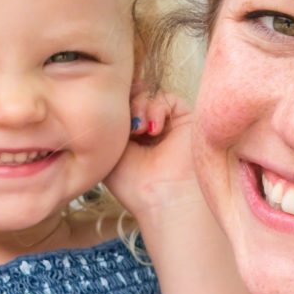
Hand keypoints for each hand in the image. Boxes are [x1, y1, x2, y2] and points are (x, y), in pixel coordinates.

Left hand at [104, 92, 198, 222]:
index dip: (114, 104)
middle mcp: (150, 131)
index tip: (106, 108)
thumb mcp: (108, 152)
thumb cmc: (133, 183)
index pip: (121, 110)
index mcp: (131, 140)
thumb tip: (106, 102)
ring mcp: (169, 125)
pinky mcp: (187, 120)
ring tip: (138, 131)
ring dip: (140, 108)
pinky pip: (168, 99)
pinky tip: (153, 130)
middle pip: (134, 99)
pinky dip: (156, 108)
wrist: (163, 196)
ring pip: (149, 97)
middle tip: (126, 124)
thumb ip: (106, 127)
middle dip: (126, 104)